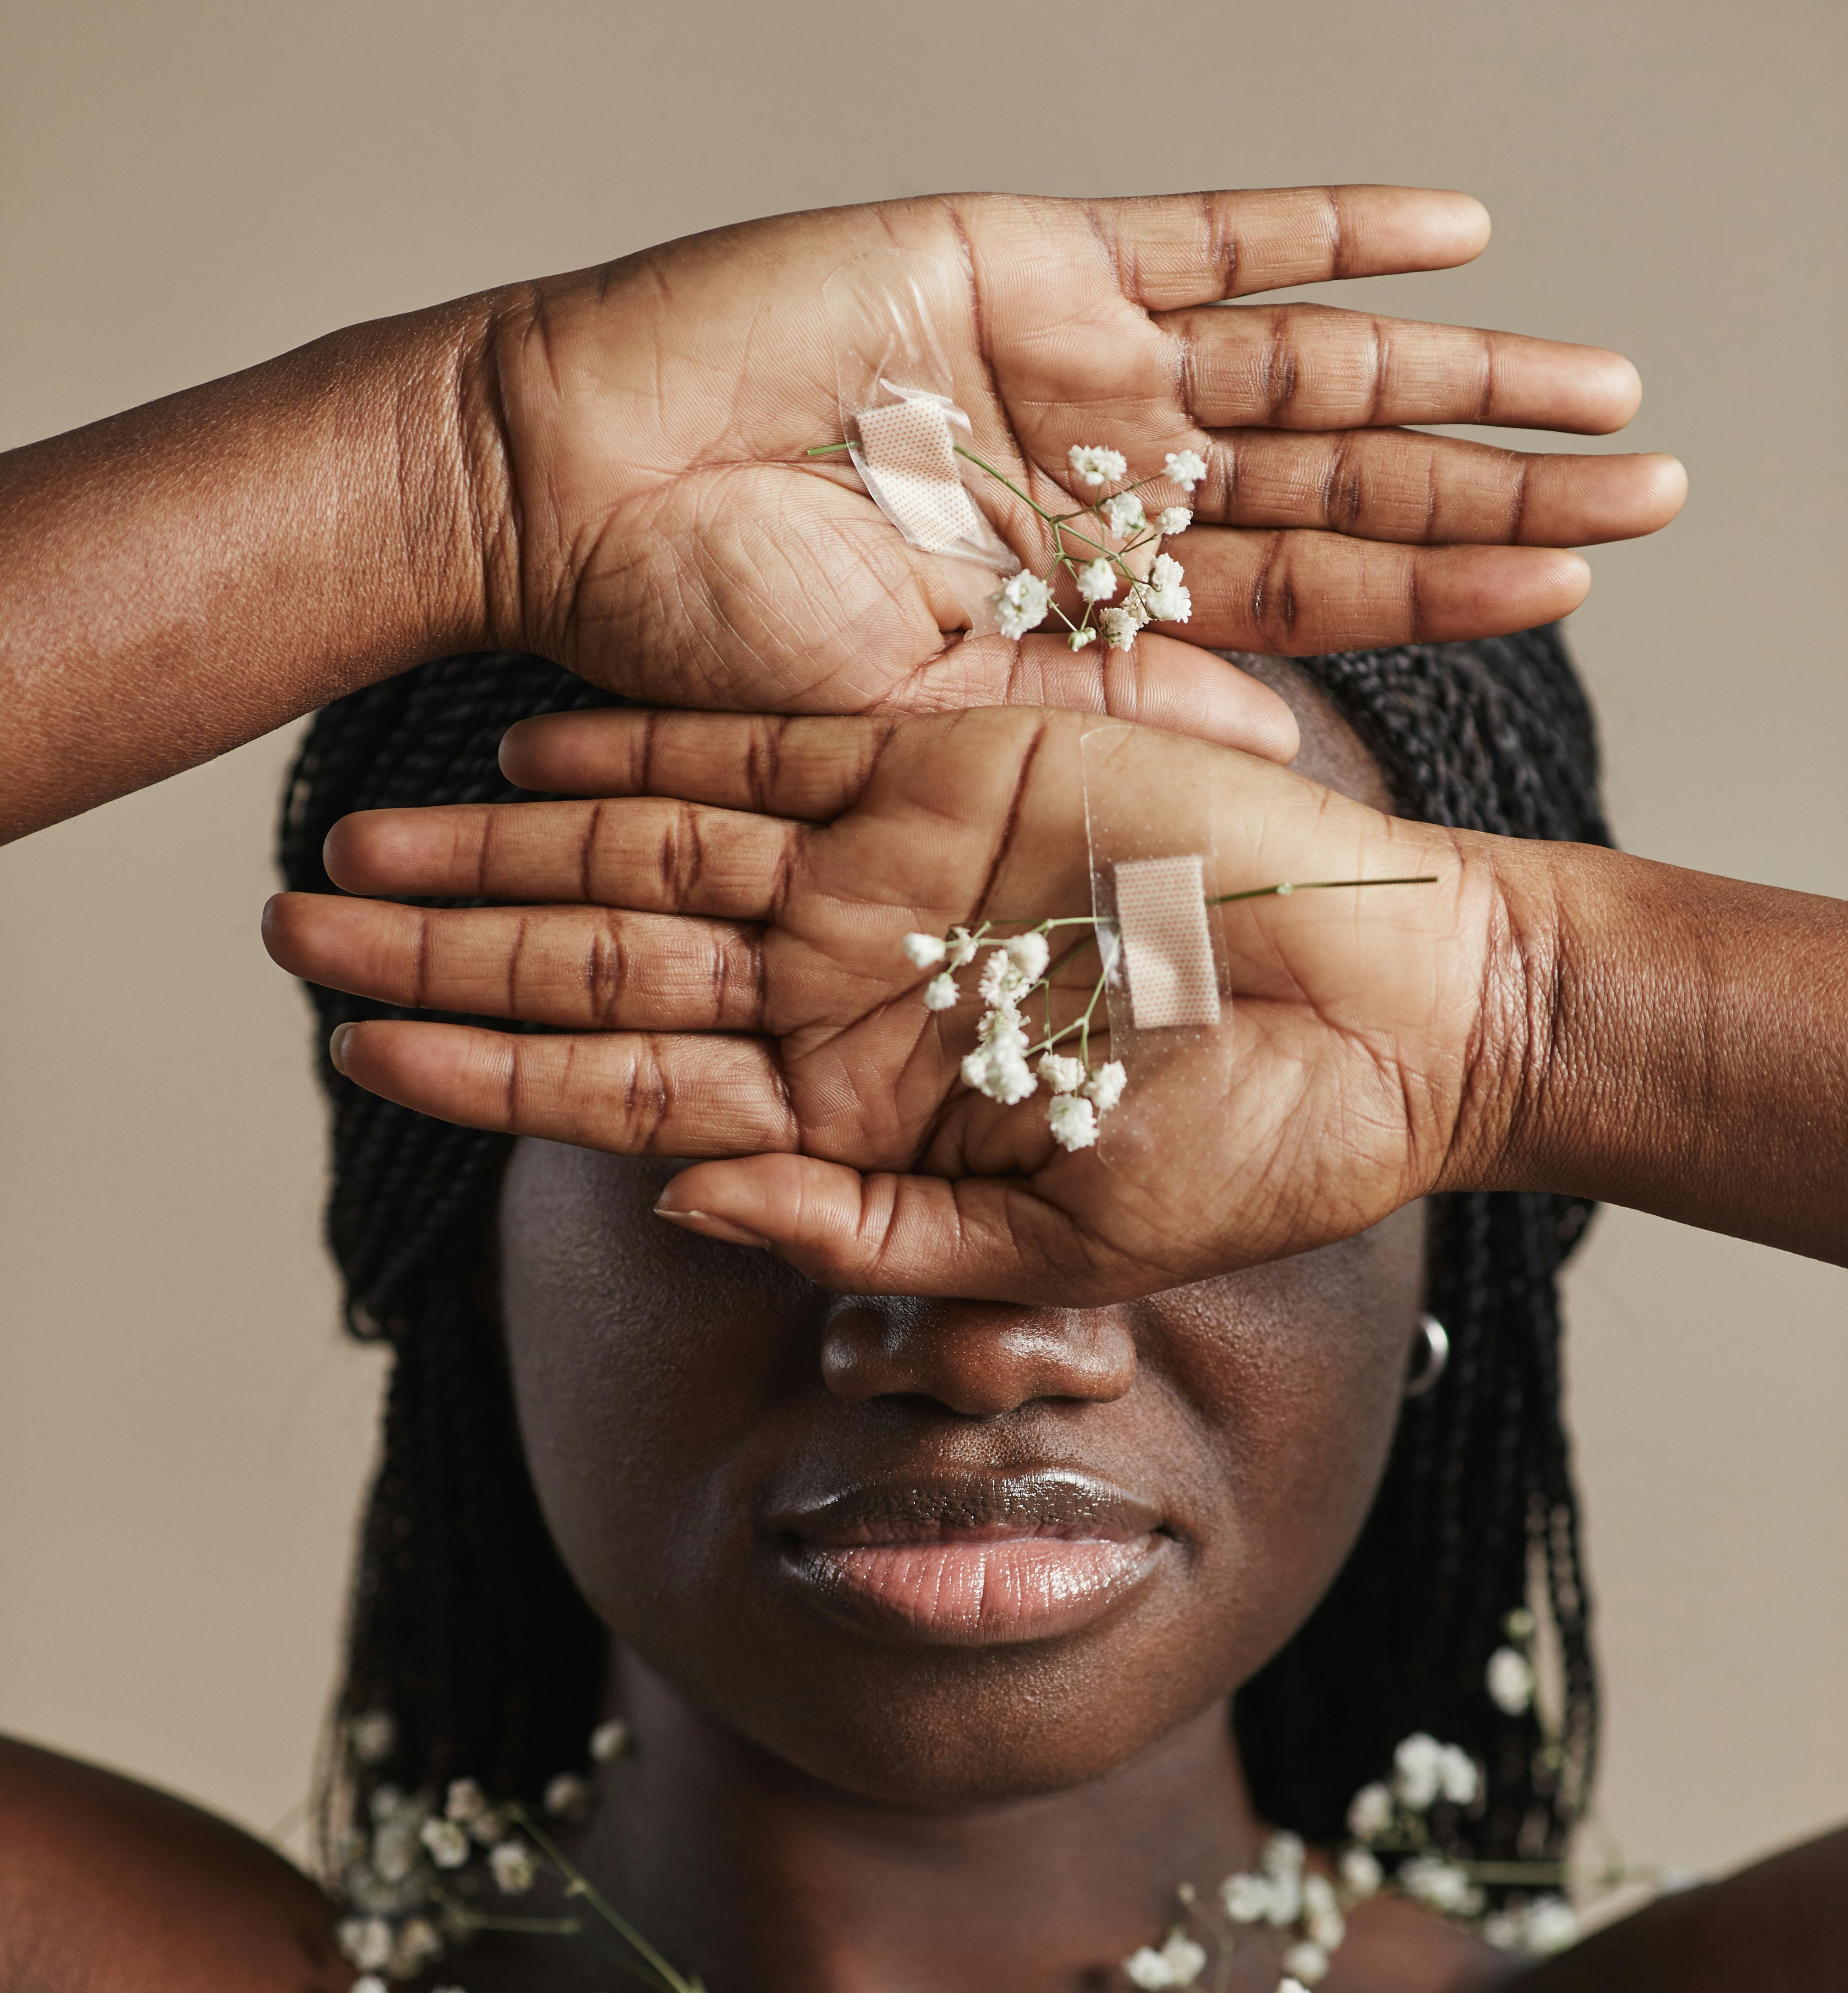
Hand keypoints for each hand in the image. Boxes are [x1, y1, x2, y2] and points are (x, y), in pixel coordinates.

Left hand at [267, 700, 1507, 1303]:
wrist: (1411, 1019)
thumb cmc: (1262, 1160)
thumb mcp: (1052, 1253)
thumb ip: (858, 1236)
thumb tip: (671, 1211)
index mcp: (859, 1110)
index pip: (625, 1089)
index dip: (484, 1072)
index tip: (351, 1056)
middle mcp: (849, 984)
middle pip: (601, 957)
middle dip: (446, 948)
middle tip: (291, 930)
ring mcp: (895, 868)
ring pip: (652, 845)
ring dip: (507, 845)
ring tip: (362, 837)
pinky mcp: (962, 762)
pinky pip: (775, 744)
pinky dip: (654, 739)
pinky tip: (534, 744)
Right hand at [468, 186, 1682, 755]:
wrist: (572, 498)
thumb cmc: (704, 639)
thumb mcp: (921, 716)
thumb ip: (1102, 716)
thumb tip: (1281, 747)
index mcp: (1089, 596)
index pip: (1307, 591)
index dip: (1441, 589)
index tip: (1574, 587)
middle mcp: (1109, 477)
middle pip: (1345, 475)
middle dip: (1492, 483)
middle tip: (1650, 479)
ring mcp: (1077, 365)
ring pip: (1309, 362)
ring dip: (1454, 365)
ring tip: (1596, 380)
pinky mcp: (1028, 261)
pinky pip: (1207, 239)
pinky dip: (1323, 232)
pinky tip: (1453, 232)